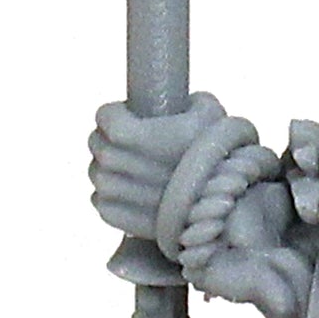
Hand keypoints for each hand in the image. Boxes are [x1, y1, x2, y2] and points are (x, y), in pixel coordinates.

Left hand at [88, 94, 227, 238]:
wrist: (221, 210)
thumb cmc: (219, 160)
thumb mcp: (212, 116)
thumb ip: (191, 100)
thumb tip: (183, 100)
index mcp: (139, 135)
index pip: (104, 117)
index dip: (112, 113)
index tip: (125, 114)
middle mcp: (122, 164)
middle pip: (98, 144)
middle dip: (107, 138)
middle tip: (127, 140)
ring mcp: (117, 193)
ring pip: (97, 173)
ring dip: (108, 168)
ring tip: (131, 168)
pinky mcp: (116, 216)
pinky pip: (100, 201)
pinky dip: (111, 196)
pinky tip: (131, 192)